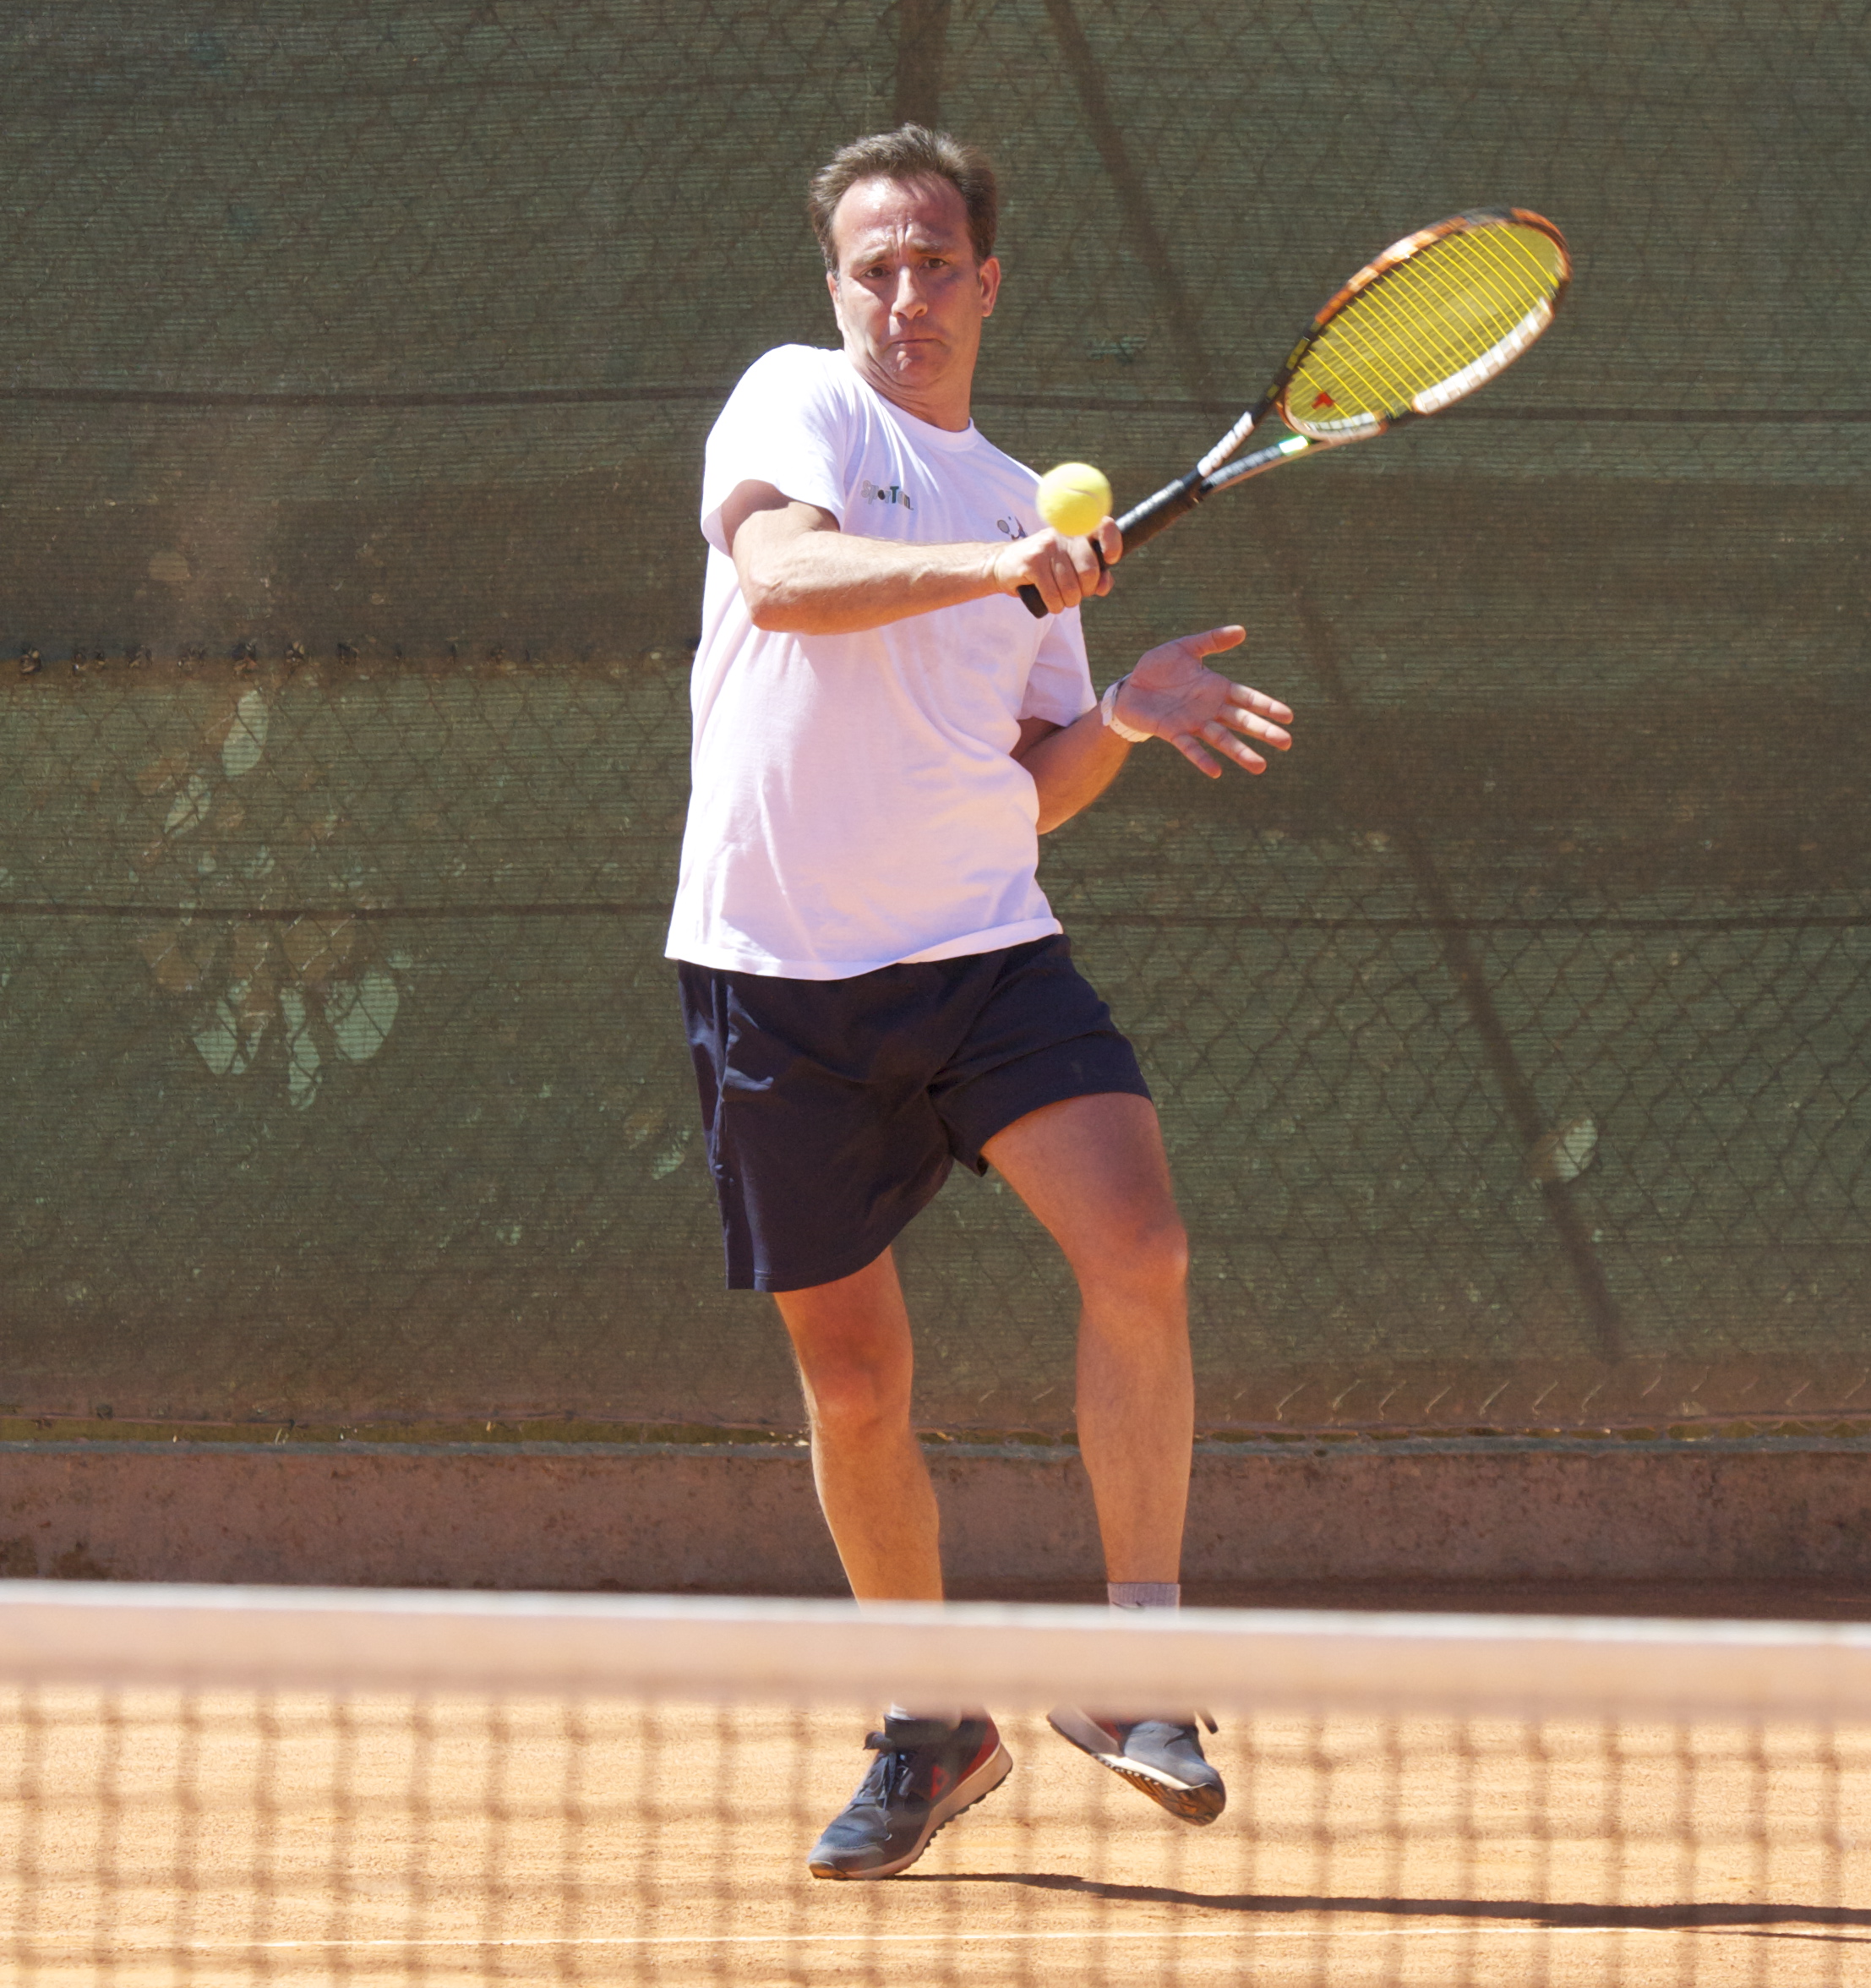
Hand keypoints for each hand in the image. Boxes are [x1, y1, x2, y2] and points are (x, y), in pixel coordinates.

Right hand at [991, 517, 1121, 613]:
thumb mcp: (1071, 567)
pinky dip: (1054, 606)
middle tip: (1075, 593)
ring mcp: (1046, 547)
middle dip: (1085, 591)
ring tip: (1059, 597)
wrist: (1003, 565)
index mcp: (1077, 531)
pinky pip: (1053, 595)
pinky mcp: (1032, 562)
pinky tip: (1049, 601)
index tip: (1111, 559)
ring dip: (1067, 602)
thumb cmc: (1044, 568)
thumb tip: (1104, 585)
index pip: (1104, 525)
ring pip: (1071, 589)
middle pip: (1089, 570)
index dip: (1112, 543)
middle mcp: (1063, 534)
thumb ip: (1094, 574)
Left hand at [1116, 625, 1292, 776]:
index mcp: (1216, 688)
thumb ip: (1212, 640)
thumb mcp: (1185, 648)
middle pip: (1242, 721)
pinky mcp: (1172, 732)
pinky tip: (1216, 772)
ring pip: (1222, 739)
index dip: (1267, 706)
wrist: (1129, 686)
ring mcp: (1192, 722)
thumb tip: (1242, 630)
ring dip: (1240, 752)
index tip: (1289, 717)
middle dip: (1263, 731)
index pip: (1248, 698)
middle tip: (1286, 743)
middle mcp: (1209, 709)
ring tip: (1260, 766)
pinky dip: (1202, 759)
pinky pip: (1190, 747)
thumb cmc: (1158, 667)